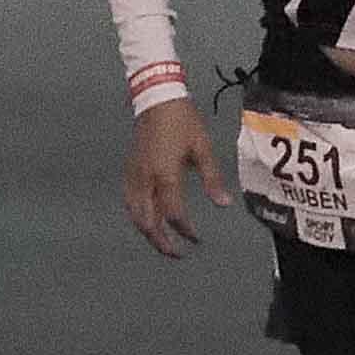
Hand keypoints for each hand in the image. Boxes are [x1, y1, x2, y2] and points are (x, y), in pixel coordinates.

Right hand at [124, 97, 230, 257]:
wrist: (156, 101)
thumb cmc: (183, 122)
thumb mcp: (203, 149)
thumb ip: (213, 179)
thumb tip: (224, 204)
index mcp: (164, 174)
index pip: (173, 213)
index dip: (184, 230)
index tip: (196, 239)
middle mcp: (145, 178)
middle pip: (147, 220)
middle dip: (161, 241)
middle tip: (177, 254)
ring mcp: (133, 175)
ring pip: (135, 214)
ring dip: (148, 232)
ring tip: (164, 243)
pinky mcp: (129, 171)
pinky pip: (130, 202)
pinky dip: (139, 217)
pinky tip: (149, 222)